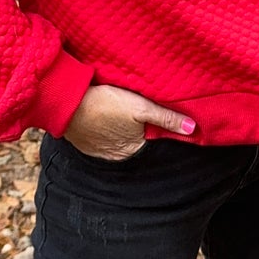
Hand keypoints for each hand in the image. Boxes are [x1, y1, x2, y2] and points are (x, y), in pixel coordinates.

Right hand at [63, 83, 194, 159]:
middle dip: (140, 134)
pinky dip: (106, 131)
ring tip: (123, 116)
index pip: (153, 143)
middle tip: (140, 116)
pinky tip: (106, 118)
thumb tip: (193, 128)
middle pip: (136, 145)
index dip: (157, 132)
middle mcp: (116, 158)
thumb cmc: (104, 103)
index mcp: (133, 151)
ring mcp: (98, 152)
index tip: (159, 121)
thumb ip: (166, 118)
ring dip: (122, 132)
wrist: (65, 100)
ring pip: (118, 142)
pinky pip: (101, 140)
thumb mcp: (140, 107)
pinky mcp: (85, 143)